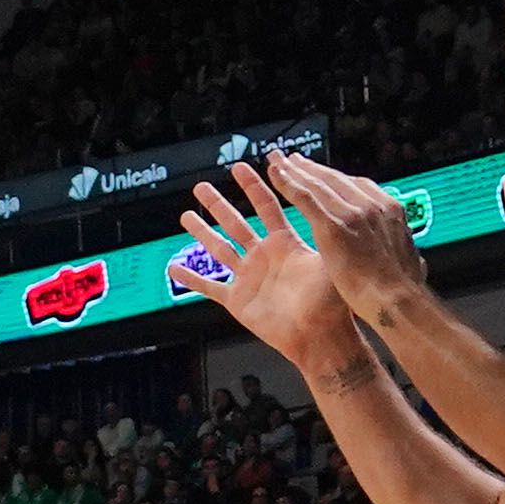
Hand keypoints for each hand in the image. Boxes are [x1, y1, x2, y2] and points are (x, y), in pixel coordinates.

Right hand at [181, 168, 368, 378]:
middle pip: (236, 223)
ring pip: (218, 249)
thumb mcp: (329, 261)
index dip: (254, 186)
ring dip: (201, 233)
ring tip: (185, 216)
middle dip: (218, 204)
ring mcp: (248, 278)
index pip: (266, 207)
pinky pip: (209, 287)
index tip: (241, 167)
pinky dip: (191, 279)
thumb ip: (323, 232)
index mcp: (285, 244)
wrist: (320, 336)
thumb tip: (325, 201)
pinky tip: (174, 269)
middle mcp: (263, 257)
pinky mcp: (237, 300)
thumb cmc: (331, 302)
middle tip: (201, 186)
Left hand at [265, 148, 440, 324]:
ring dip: (295, 170)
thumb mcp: (411, 264)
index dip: (337, 180)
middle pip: (336, 180)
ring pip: (318, 184)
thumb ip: (405, 254)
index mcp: (391, 212)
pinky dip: (288, 182)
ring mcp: (353, 212)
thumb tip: (414, 260)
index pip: (359, 186)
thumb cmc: (401, 290)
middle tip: (294, 161)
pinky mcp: (333, 224)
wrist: (395, 300)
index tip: (323, 175)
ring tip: (277, 161)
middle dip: (313, 169)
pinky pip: (305, 197)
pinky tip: (274, 174)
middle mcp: (373, 205)